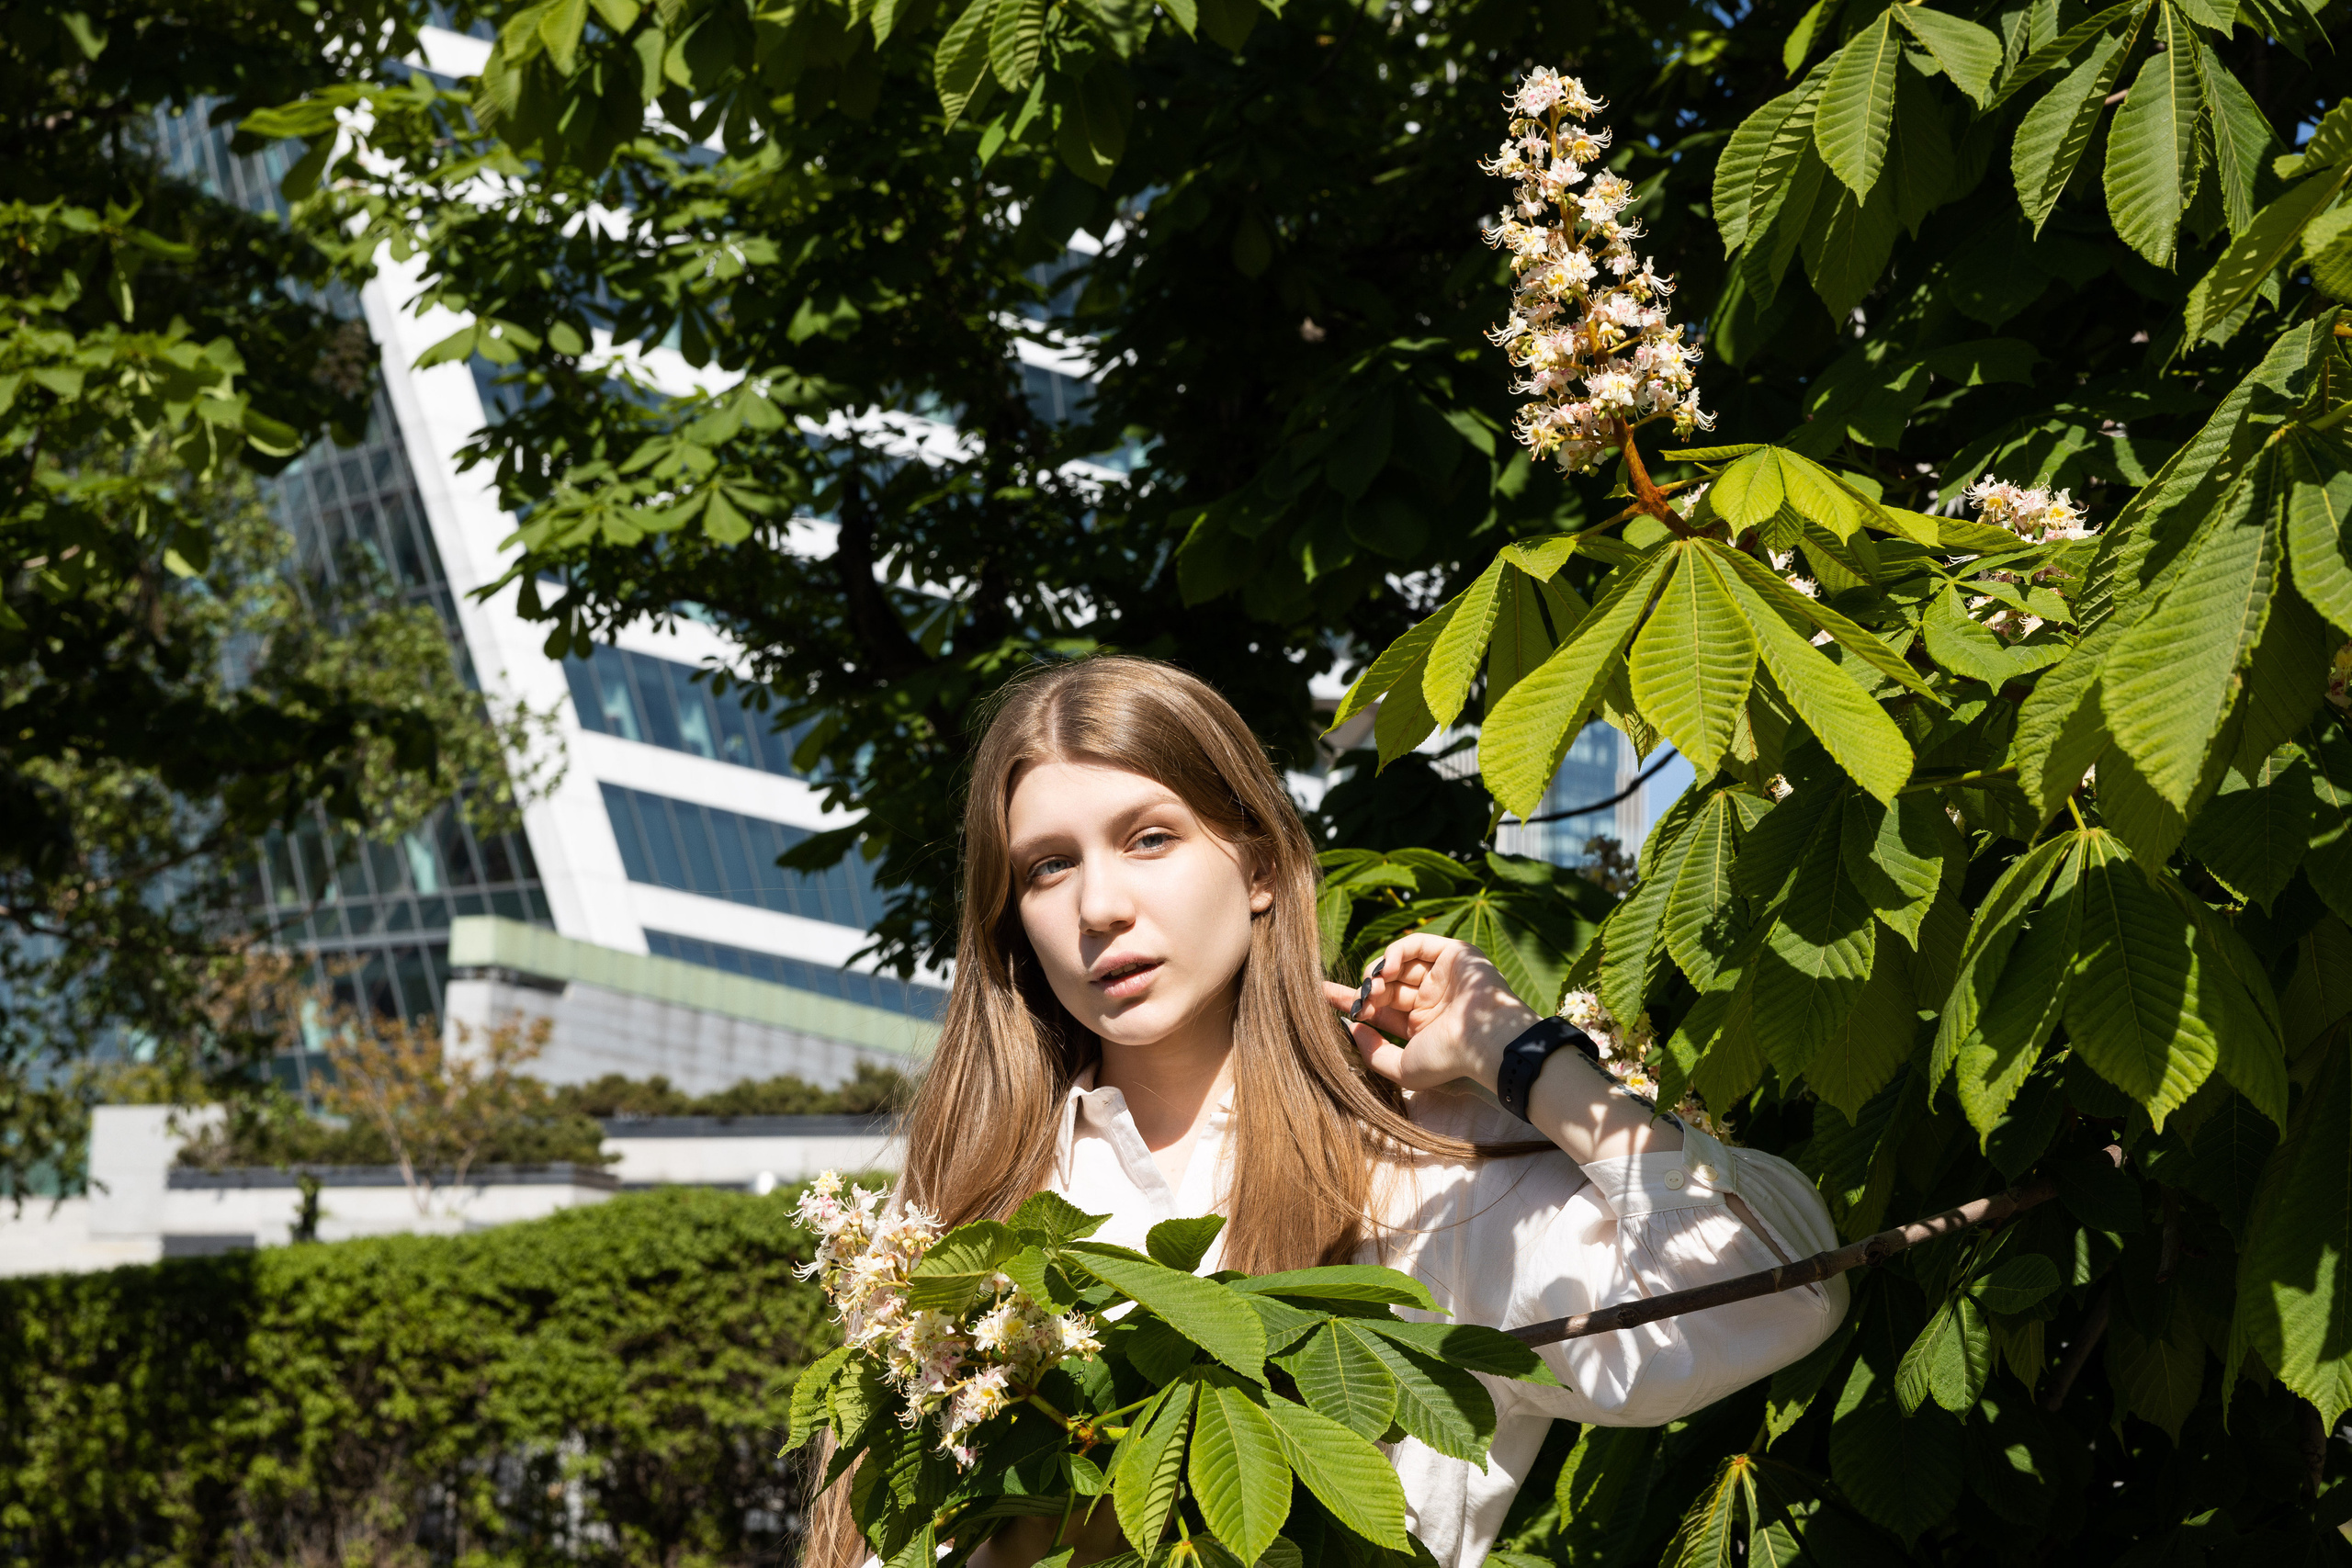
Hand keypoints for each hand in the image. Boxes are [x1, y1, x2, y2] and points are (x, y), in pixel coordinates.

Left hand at [1321, 932, 1540, 1093]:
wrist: (1486, 1041)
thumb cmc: (1447, 1059)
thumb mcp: (1402, 1067)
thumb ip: (1373, 1053)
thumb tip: (1351, 1028)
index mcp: (1422, 1025)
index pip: (1381, 1009)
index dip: (1353, 1002)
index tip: (1324, 995)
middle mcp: (1432, 999)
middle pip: (1386, 986)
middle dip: (1363, 989)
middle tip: (1349, 997)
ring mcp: (1443, 975)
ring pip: (1398, 964)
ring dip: (1377, 973)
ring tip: (1371, 988)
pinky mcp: (1454, 954)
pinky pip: (1416, 944)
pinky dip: (1395, 952)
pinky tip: (1385, 969)